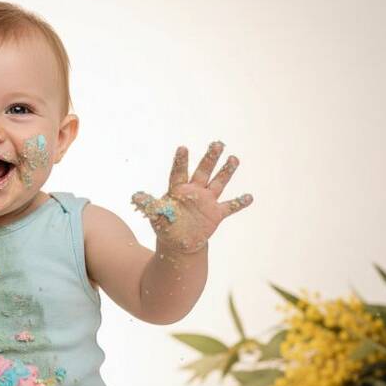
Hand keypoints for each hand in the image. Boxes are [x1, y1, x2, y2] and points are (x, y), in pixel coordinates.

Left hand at [131, 141, 252, 252]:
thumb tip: (135, 196)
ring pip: (218, 183)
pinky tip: (249, 196)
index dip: (181, 161)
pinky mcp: (216, 213)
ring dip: (226, 172)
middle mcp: (194, 191)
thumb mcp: (154, 215)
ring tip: (234, 158)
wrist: (179, 242)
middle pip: (203, 171)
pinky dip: (239, 203)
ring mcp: (207, 201)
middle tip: (217, 143)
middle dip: (210, 158)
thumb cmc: (166, 225)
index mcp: (177, 190)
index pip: (179, 172)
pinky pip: (230, 207)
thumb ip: (148, 204)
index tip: (183, 148)